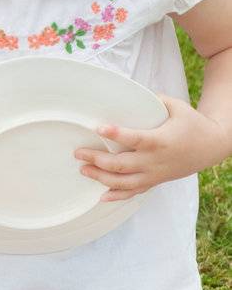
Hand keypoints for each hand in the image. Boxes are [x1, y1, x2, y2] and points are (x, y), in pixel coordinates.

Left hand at [75, 94, 229, 199]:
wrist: (212, 146)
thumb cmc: (192, 123)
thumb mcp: (177, 106)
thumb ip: (154, 100)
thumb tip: (130, 92)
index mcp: (160, 140)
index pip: (135, 138)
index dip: (116, 134)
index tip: (98, 128)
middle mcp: (155, 161)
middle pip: (122, 165)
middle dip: (97, 160)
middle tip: (78, 153)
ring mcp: (155, 174)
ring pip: (124, 182)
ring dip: (101, 178)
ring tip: (83, 170)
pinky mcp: (155, 181)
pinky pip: (134, 192)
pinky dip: (117, 196)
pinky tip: (101, 196)